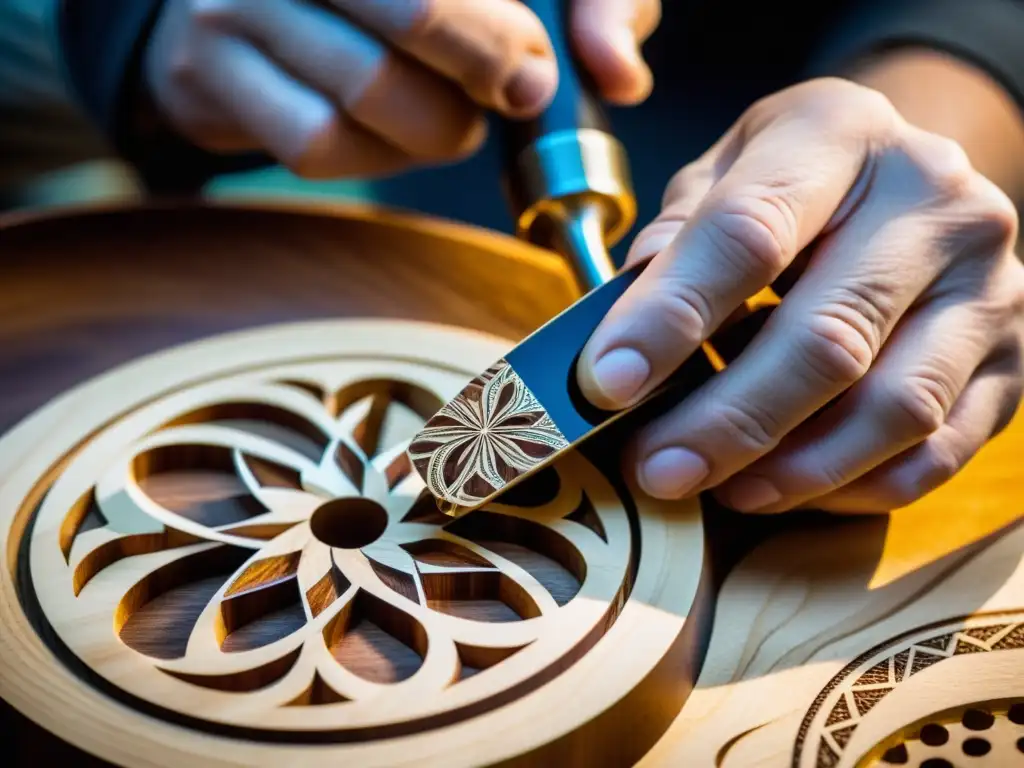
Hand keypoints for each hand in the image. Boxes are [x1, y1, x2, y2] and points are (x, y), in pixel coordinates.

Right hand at [143, 0, 659, 176]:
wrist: (242, 11)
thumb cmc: (396, 1)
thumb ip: (587, 4)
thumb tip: (622, 75)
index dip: (504, 31)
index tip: (533, 71)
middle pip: (417, 13)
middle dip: (482, 71)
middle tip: (509, 96)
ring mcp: (237, 0)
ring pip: (368, 92)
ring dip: (435, 129)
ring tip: (450, 118)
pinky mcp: (209, 71)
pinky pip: (318, 144)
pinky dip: (376, 159)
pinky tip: (391, 137)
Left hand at [576, 78, 1023, 513]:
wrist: (909, 183)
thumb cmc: (792, 186)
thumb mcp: (723, 175)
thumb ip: (676, 239)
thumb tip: (624, 333)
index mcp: (841, 134)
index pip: (749, 232)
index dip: (672, 316)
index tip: (606, 384)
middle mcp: (935, 201)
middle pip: (828, 337)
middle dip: (728, 420)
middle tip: (657, 468)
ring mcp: (989, 284)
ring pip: (894, 407)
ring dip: (793, 469)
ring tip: (717, 488)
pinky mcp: (1011, 359)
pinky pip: (938, 450)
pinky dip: (854, 486)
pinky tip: (786, 488)